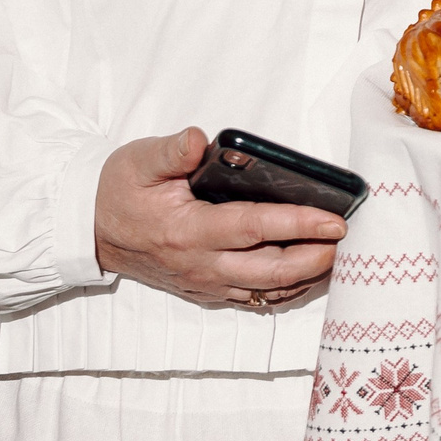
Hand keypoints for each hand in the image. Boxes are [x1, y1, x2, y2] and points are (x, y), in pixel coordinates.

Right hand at [94, 127, 344, 308]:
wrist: (91, 230)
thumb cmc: (119, 191)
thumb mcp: (139, 161)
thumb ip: (172, 151)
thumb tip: (198, 140)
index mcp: (188, 231)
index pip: (255, 230)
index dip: (298, 224)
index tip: (334, 219)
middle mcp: (201, 264)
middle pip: (271, 270)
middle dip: (316, 257)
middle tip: (349, 241)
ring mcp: (204, 283)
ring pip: (267, 291)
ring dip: (307, 277)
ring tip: (339, 257)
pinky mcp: (205, 291)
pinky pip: (253, 299)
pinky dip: (285, 290)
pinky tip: (307, 274)